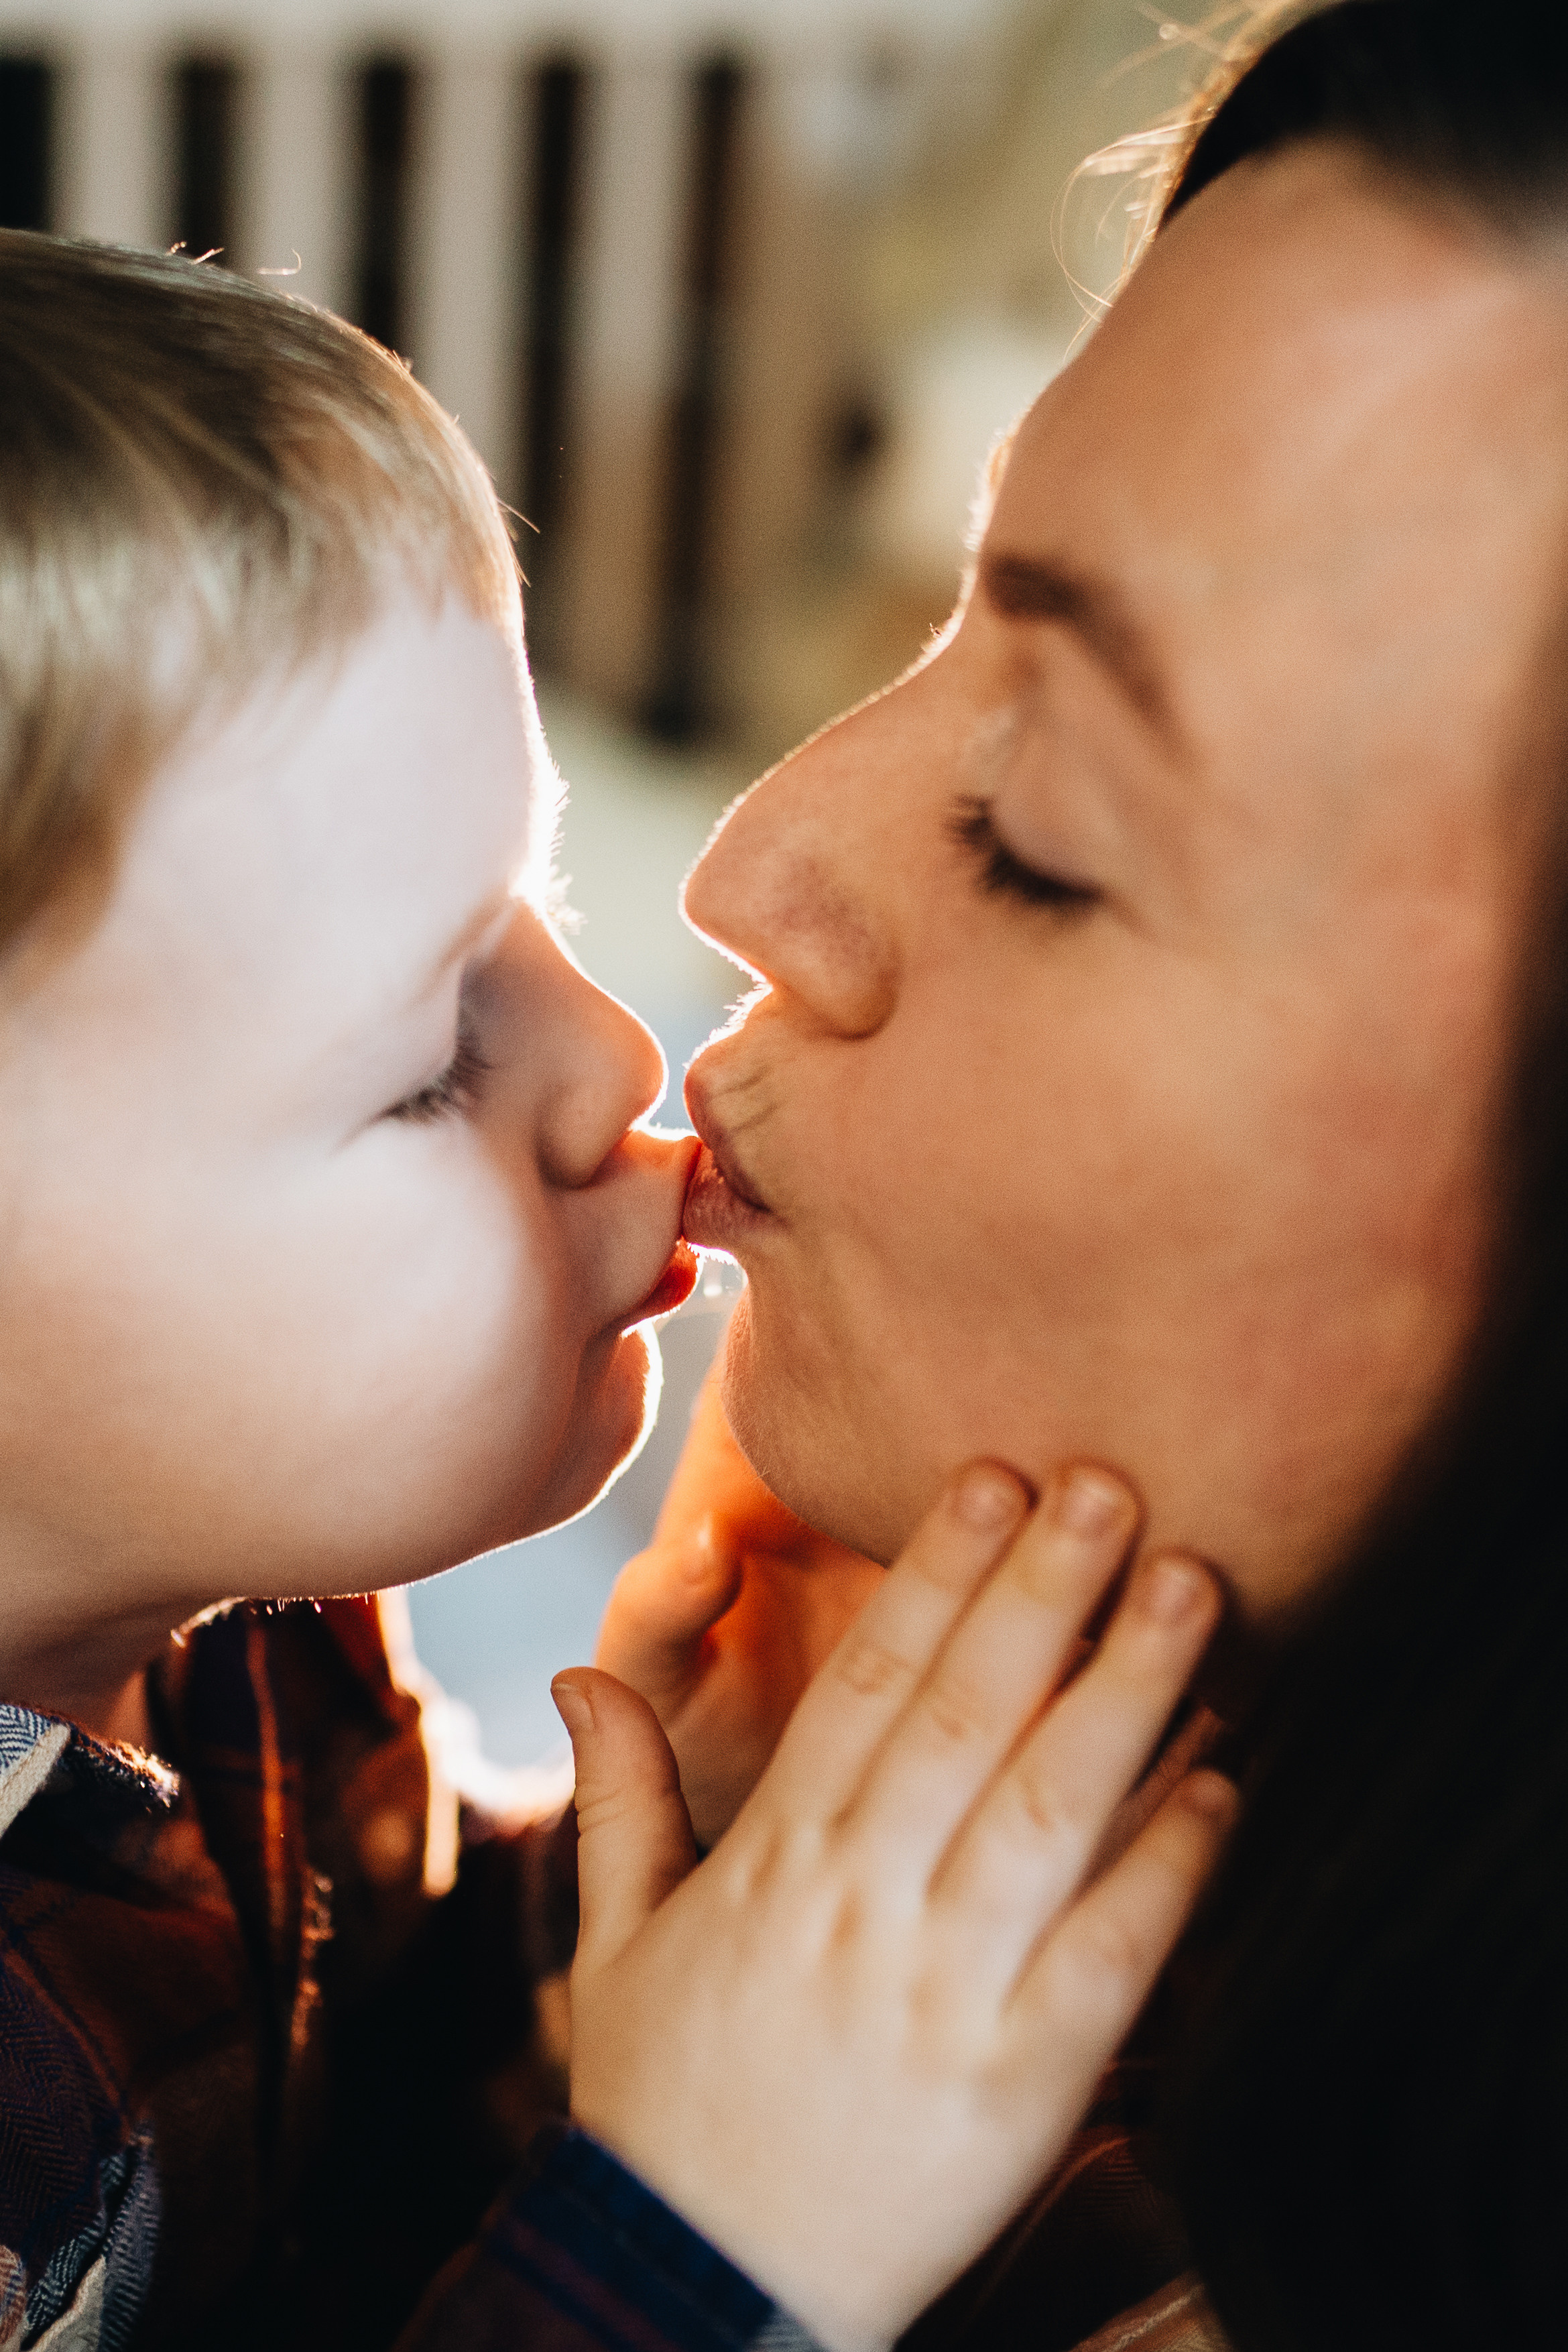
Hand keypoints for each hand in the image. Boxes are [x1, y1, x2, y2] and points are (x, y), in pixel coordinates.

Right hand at [553, 1459, 1234, 2351]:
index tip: (992, 1478)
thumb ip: (619, 1798)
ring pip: (1047, 1814)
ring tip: (1192, 1588)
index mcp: (775, 1864)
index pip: (866, 1687)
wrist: (697, 2299)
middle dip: (1042, 1590)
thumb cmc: (666, 2104)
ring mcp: (945, 1994)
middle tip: (1109, 1481)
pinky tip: (1226, 1779)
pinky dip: (1170, 1865)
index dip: (934, 1576)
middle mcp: (863, 1909)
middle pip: (964, 1719)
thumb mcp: (616, 1946)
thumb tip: (573, 1674)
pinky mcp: (1022, 2084)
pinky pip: (1110, 1956)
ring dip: (1127, 1694)